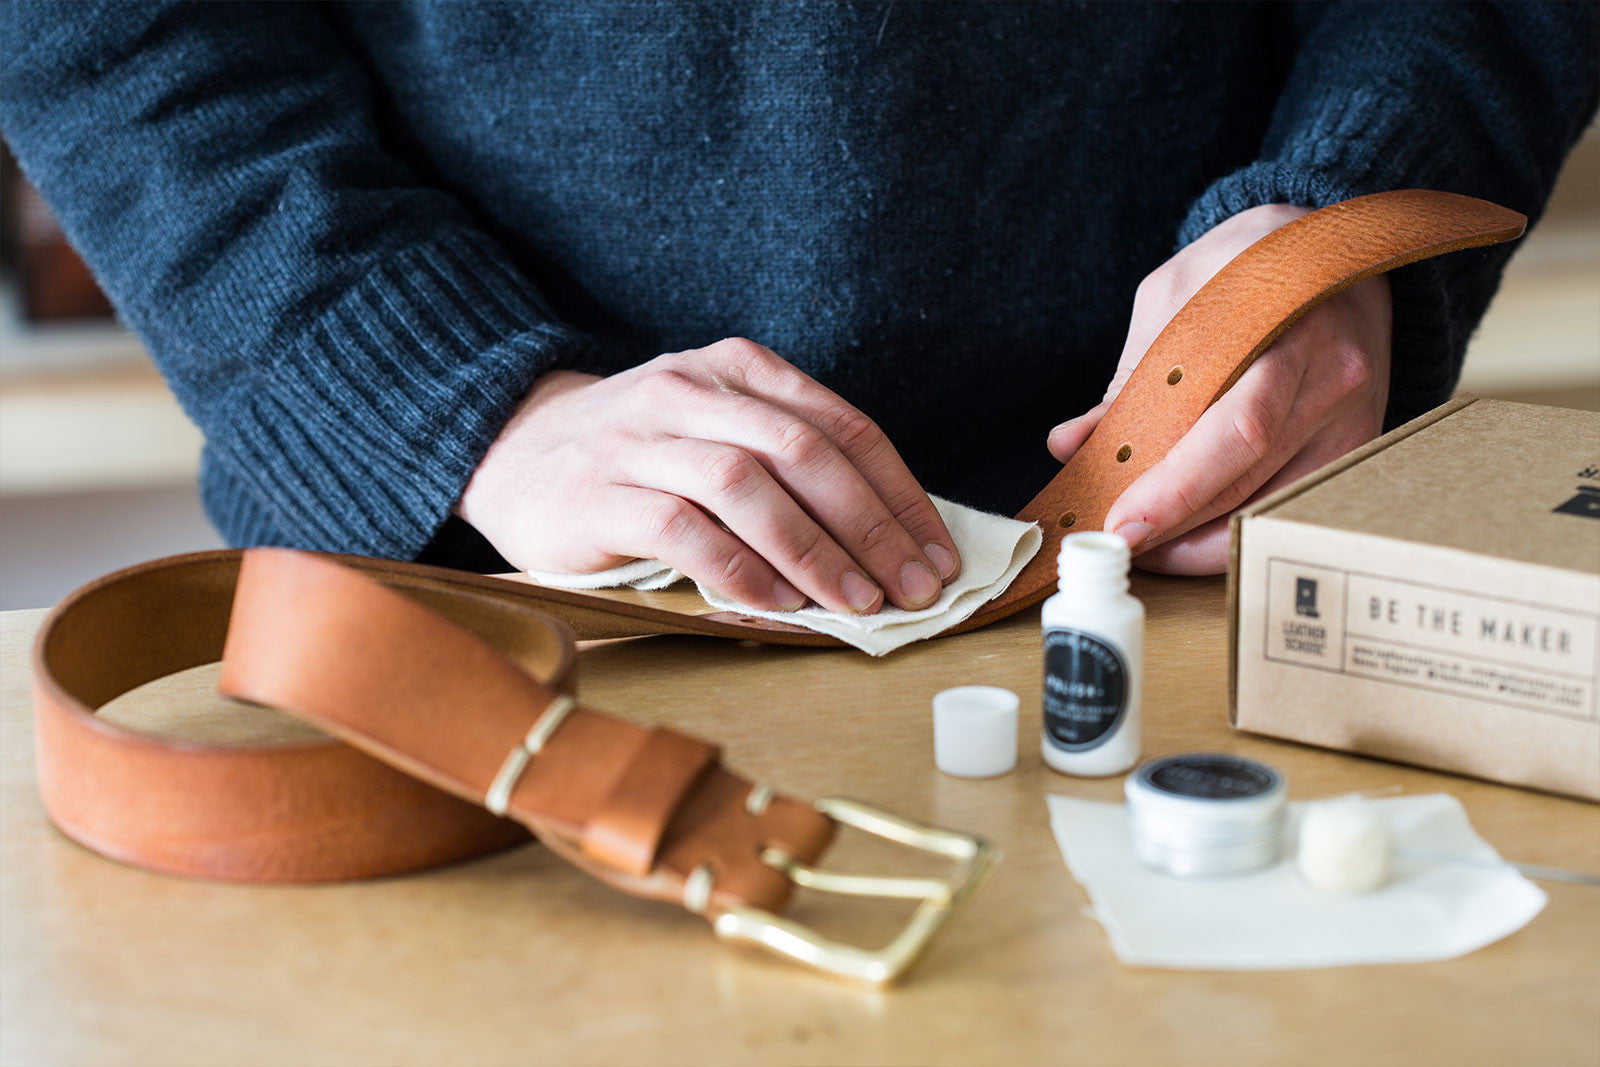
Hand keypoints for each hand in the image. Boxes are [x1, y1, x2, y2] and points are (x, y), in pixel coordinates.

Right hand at [457, 338, 959, 613]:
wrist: (509, 450)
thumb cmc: (636, 457)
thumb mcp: (713, 431)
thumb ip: (785, 463)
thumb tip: (885, 540)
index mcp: (736, 371)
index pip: (841, 426)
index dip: (899, 493)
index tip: (937, 553)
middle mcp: (691, 393)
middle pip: (803, 451)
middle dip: (870, 524)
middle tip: (912, 586)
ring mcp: (640, 440)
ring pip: (745, 484)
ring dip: (812, 549)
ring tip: (856, 602)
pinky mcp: (598, 494)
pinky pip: (682, 528)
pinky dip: (738, 570)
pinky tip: (776, 607)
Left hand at [1047, 203, 1391, 574]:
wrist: (1332, 255)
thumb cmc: (1244, 270)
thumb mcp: (1178, 294)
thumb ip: (1129, 371)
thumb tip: (1071, 444)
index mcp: (1289, 327)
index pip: (1237, 427)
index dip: (1178, 485)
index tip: (1122, 520)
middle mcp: (1332, 377)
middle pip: (1250, 474)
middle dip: (1176, 521)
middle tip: (1117, 543)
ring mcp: (1352, 418)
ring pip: (1269, 504)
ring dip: (1200, 541)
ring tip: (1144, 546)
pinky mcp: (1356, 447)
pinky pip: (1289, 509)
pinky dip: (1234, 533)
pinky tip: (1188, 540)